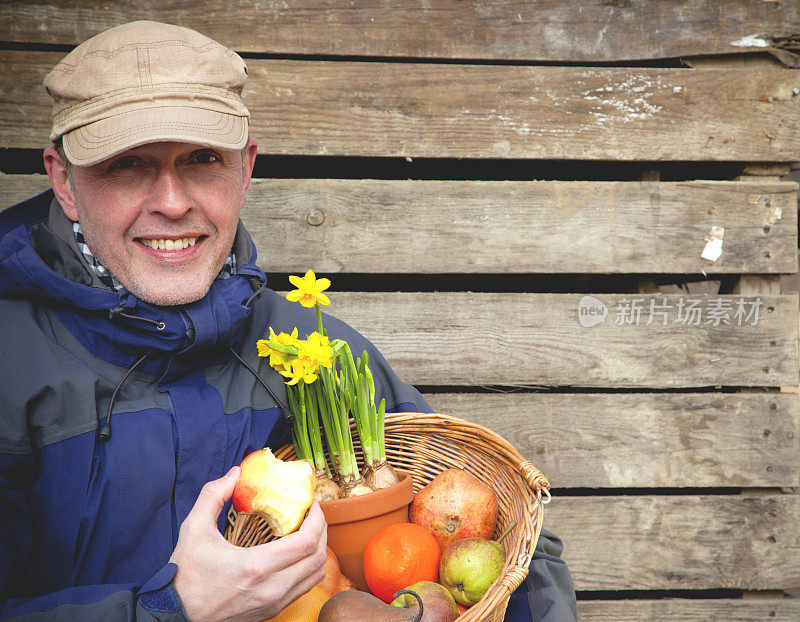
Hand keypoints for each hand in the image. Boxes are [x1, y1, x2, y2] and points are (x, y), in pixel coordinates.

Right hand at [169, 466, 326, 621]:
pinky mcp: (271, 612)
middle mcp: (272, 588)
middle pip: (318, 557)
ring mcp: (273, 603)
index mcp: (257, 567)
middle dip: (322, 530)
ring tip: (308, 532)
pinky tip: (296, 554)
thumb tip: (235, 473)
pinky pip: (304, 588)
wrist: (176, 616)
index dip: (318, 519)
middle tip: (313, 513)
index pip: (307, 542)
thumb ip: (213, 495)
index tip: (312, 503)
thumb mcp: (193, 529)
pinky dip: (308, 568)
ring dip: (318, 550)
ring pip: (315, 575)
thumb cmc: (185, 575)